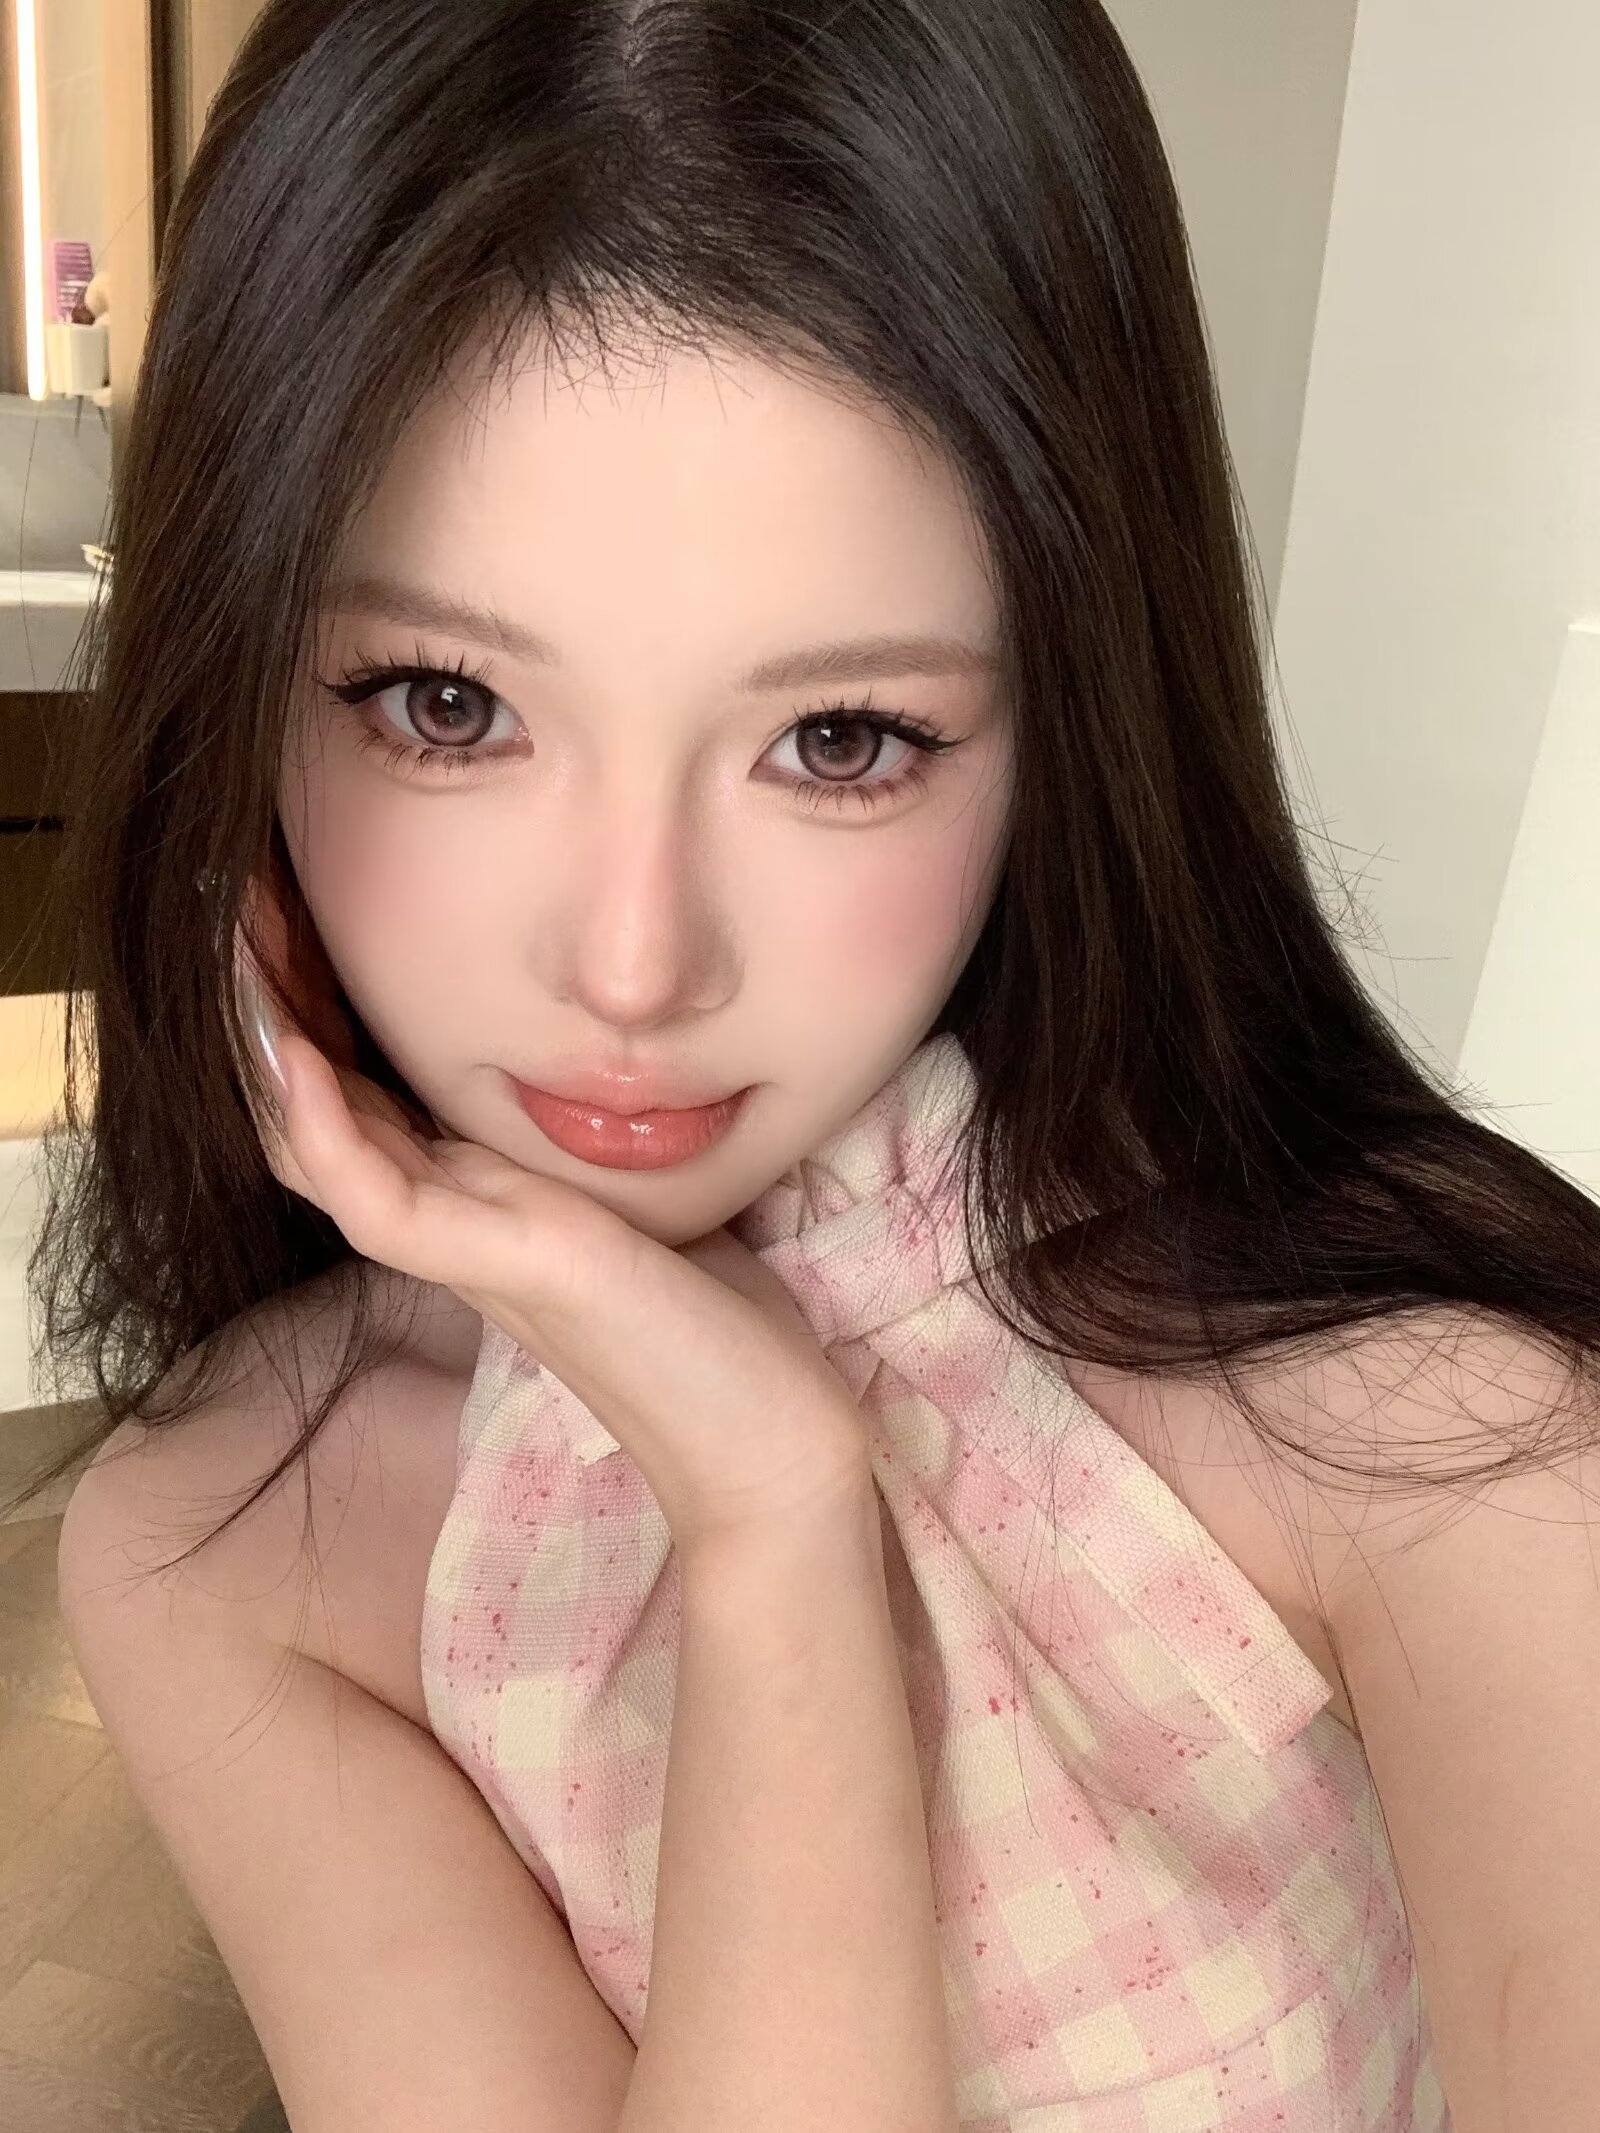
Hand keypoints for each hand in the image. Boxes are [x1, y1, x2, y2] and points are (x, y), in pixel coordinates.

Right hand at [230, 870, 873, 1560]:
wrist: (769, 1443)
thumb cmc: (722, 1328)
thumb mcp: (649, 1204)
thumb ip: (596, 1153)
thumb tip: (605, 1069)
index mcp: (485, 1204)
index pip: (365, 1099)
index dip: (315, 1012)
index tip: (286, 911)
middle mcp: (460, 1223)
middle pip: (322, 1109)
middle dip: (274, 1005)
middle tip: (234, 899)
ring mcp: (475, 1252)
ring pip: (320, 1150)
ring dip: (269, 1048)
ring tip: (237, 944)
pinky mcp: (509, 1270)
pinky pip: (382, 1203)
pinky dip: (329, 1130)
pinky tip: (298, 1060)